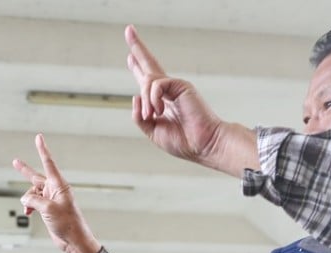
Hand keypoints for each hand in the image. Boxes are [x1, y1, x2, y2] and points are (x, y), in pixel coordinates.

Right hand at [12, 134, 101, 252]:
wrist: (73, 240)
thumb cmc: (67, 223)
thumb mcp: (47, 209)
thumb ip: (33, 200)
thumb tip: (24, 199)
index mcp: (59, 185)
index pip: (48, 163)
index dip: (42, 149)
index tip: (38, 137)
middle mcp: (55, 190)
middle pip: (36, 177)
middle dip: (24, 172)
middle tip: (15, 162)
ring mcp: (50, 200)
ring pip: (32, 193)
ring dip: (27, 201)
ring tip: (28, 209)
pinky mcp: (47, 209)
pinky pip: (33, 203)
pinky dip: (29, 207)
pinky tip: (28, 213)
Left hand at [125, 25, 257, 175]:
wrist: (202, 144)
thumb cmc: (183, 141)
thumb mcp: (153, 131)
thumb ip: (140, 117)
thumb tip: (134, 97)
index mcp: (162, 102)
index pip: (147, 80)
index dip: (137, 67)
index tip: (130, 56)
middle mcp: (168, 91)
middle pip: (150, 64)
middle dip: (138, 48)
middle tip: (128, 30)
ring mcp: (175, 87)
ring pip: (148, 81)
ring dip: (145, 100)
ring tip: (151, 115)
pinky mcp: (181, 85)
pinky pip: (156, 85)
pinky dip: (153, 99)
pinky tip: (157, 111)